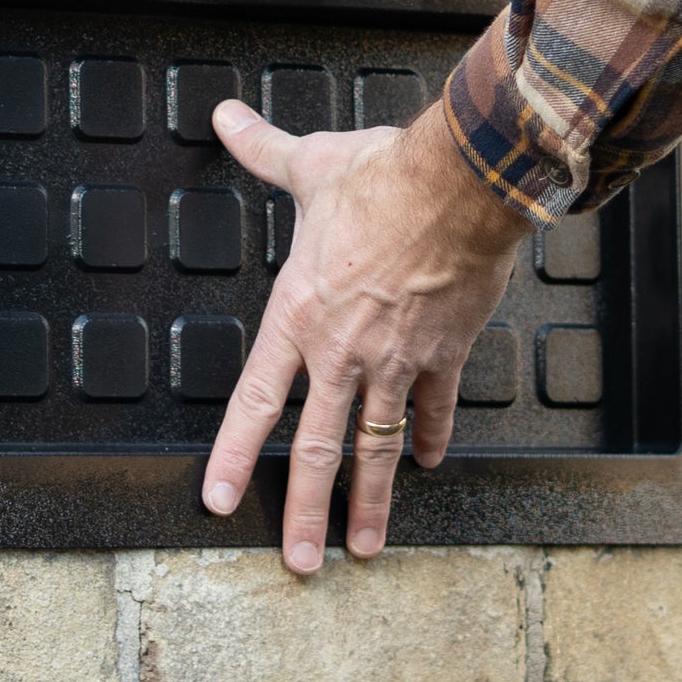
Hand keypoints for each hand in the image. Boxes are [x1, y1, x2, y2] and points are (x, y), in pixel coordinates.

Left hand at [202, 98, 527, 574]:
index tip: (219, 500)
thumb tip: (224, 119)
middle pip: (317, 448)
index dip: (234, 455)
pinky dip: (428, 439)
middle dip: (305, 511)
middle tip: (301, 562)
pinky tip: (426, 467)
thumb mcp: (311, 165)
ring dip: (369, 503)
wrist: (461, 183)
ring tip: (363, 548)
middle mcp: (341, 351)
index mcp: (298, 315)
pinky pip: (433, 410)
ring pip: (376, 447)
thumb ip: (263, 151)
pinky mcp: (443, 353)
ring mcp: (395, 360)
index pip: (254, 402)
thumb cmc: (384, 176)